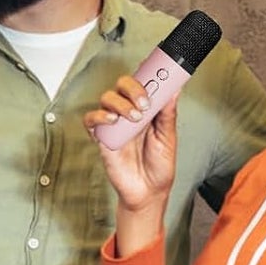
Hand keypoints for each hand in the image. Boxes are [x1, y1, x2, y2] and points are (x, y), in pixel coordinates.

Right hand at [84, 79, 177, 256]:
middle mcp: (129, 113)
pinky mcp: (102, 138)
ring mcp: (114, 125)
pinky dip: (99, 116)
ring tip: (134, 118)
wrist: (148, 192)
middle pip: (121, 85)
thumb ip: (168, 114)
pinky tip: (113, 121)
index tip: (157, 72)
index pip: (142, 83)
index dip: (146, 73)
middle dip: (133, 88)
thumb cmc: (158, 166)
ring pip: (107, 98)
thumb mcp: (168, 138)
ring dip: (120, 103)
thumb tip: (174, 90)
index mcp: (147, 110)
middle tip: (145, 102)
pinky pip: (91, 120)